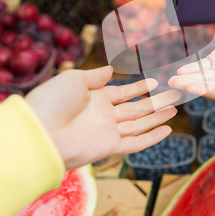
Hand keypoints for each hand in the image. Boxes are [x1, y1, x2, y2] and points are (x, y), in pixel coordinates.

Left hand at [26, 66, 180, 168]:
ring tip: (176, 107)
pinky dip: (152, 137)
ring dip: (158, 116)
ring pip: (140, 123)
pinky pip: (136, 142)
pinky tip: (167, 129)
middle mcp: (103, 115)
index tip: (155, 81)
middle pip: (136, 108)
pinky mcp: (110, 146)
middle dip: (156, 101)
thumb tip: (111, 69)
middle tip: (175, 94)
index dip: (139, 88)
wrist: (39, 132)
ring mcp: (107, 131)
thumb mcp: (74, 79)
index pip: (123, 93)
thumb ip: (95, 75)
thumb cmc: (52, 102)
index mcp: (95, 98)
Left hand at [168, 15, 214, 102]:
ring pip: (203, 76)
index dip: (204, 90)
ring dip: (188, 77)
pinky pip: (203, 65)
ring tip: (172, 79)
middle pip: (208, 85)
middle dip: (191, 84)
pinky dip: (192, 67)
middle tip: (173, 83)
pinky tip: (181, 69)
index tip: (189, 87)